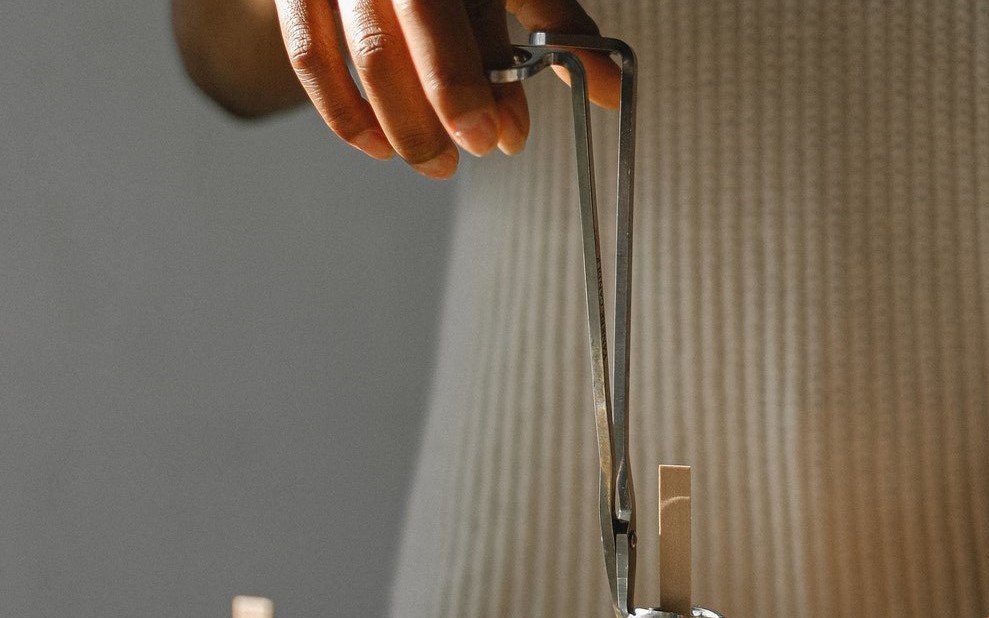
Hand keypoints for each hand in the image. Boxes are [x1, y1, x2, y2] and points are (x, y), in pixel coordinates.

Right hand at [273, 0, 620, 175]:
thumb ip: (556, 22)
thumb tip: (610, 93)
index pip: (469, 11)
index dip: (488, 82)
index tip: (507, 136)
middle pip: (411, 35)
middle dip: (443, 108)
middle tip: (468, 154)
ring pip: (365, 55)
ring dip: (401, 124)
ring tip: (435, 163)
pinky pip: (310, 57)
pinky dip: (344, 113)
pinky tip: (377, 146)